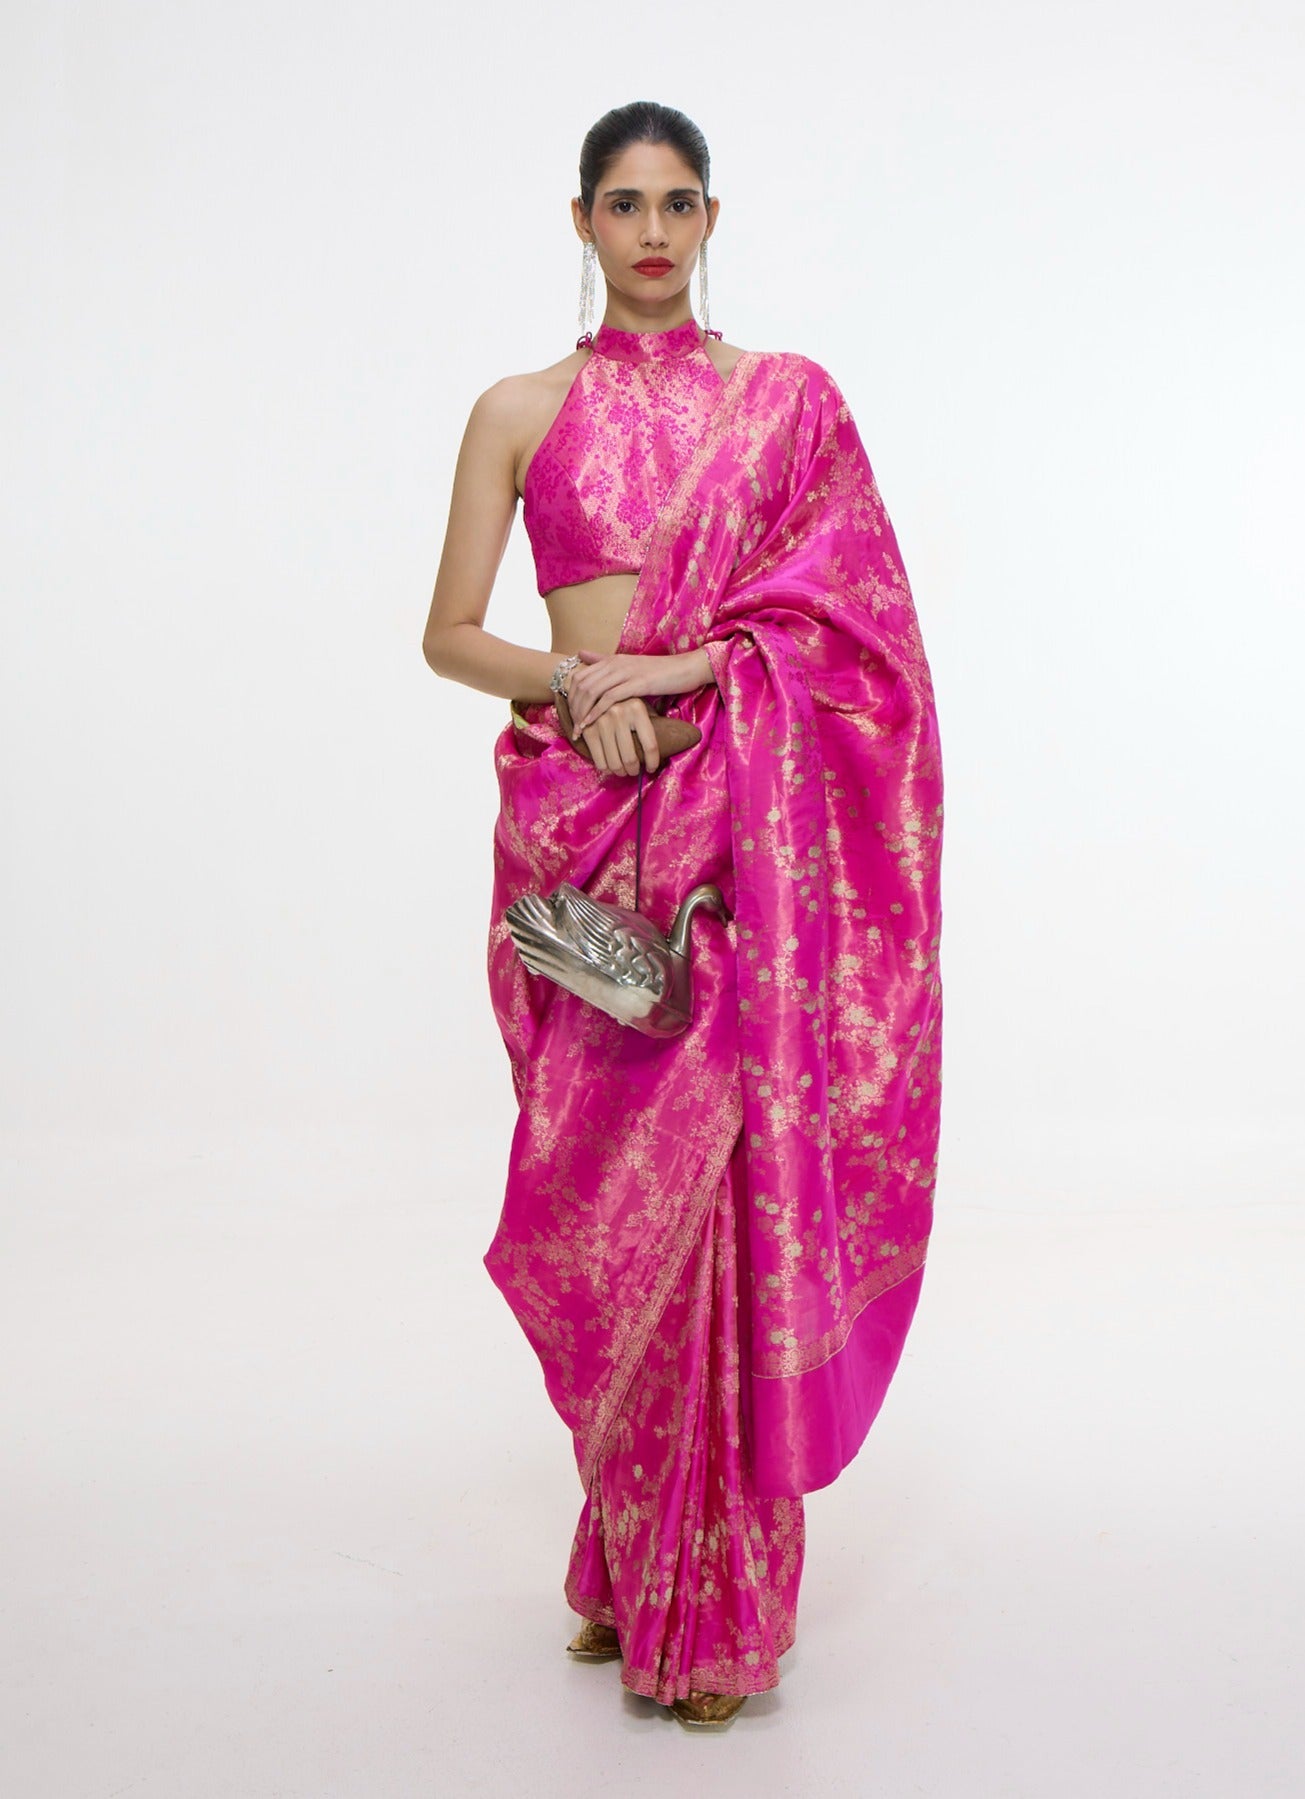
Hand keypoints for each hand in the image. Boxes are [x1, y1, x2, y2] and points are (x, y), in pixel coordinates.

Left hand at [565, 648, 711, 736]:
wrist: (686, 669)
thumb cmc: (660, 672)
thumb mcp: (631, 667)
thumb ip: (605, 662)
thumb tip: (581, 655)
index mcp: (612, 659)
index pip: (579, 676)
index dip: (570, 696)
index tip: (568, 715)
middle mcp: (615, 663)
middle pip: (582, 684)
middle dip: (572, 707)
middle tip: (572, 727)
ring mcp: (626, 672)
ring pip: (592, 691)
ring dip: (582, 712)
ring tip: (578, 730)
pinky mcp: (637, 683)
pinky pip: (609, 698)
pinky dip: (596, 713)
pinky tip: (591, 725)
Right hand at [579, 695, 660, 775]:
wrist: (593, 691)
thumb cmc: (622, 704)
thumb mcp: (638, 706)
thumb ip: (647, 724)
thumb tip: (667, 746)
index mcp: (637, 708)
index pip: (650, 745)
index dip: (653, 762)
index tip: (651, 768)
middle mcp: (619, 714)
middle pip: (631, 758)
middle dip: (633, 770)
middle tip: (634, 771)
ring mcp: (602, 722)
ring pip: (615, 763)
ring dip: (620, 772)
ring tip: (623, 771)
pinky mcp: (588, 730)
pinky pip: (599, 761)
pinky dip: (606, 769)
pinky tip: (610, 768)